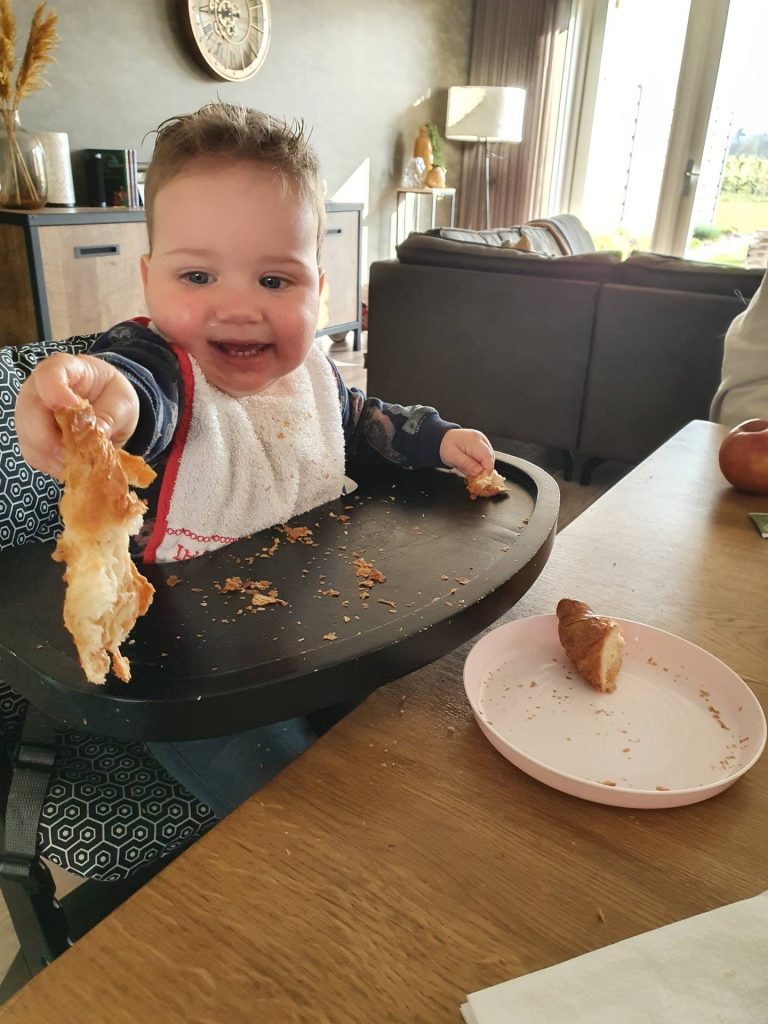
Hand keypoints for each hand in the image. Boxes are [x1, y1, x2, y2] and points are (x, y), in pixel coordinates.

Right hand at [15, 353, 139, 478]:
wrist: (107, 406)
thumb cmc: (112, 395)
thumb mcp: (122, 401)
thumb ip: (110, 414)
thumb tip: (96, 433)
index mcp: (63, 369)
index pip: (49, 375)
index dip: (56, 392)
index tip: (73, 408)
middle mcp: (38, 391)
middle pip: (31, 413)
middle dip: (52, 438)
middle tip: (77, 451)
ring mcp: (31, 416)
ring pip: (31, 440)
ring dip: (57, 456)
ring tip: (84, 461)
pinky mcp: (32, 440)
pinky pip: (37, 457)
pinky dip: (57, 465)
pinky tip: (76, 466)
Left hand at [439, 428, 494, 477]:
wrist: (444, 438)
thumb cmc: (447, 446)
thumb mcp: (452, 456)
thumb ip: (466, 463)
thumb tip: (479, 471)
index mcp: (474, 441)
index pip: (488, 457)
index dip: (486, 469)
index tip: (480, 477)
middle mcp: (481, 439)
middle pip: (490, 458)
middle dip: (482, 469)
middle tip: (468, 471)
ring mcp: (484, 441)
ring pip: (489, 459)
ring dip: (480, 466)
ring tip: (466, 464)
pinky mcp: (484, 445)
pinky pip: (486, 458)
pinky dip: (479, 463)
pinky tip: (470, 462)